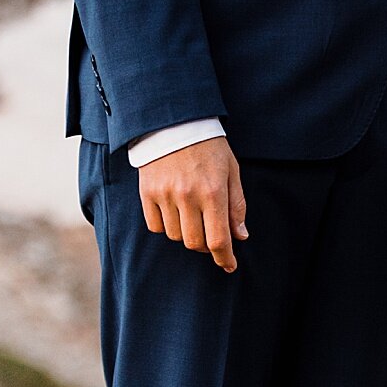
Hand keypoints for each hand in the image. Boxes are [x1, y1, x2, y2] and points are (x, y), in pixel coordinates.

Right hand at [137, 136, 246, 272]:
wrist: (174, 121)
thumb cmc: (209, 146)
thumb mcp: (231, 171)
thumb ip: (236, 205)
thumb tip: (239, 236)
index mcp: (212, 192)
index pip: (218, 239)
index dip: (224, 258)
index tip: (229, 265)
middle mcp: (187, 196)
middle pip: (195, 243)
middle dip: (206, 246)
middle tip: (211, 237)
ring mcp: (164, 195)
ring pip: (175, 236)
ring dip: (186, 234)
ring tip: (193, 217)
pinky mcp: (147, 192)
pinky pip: (156, 226)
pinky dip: (166, 226)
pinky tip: (174, 213)